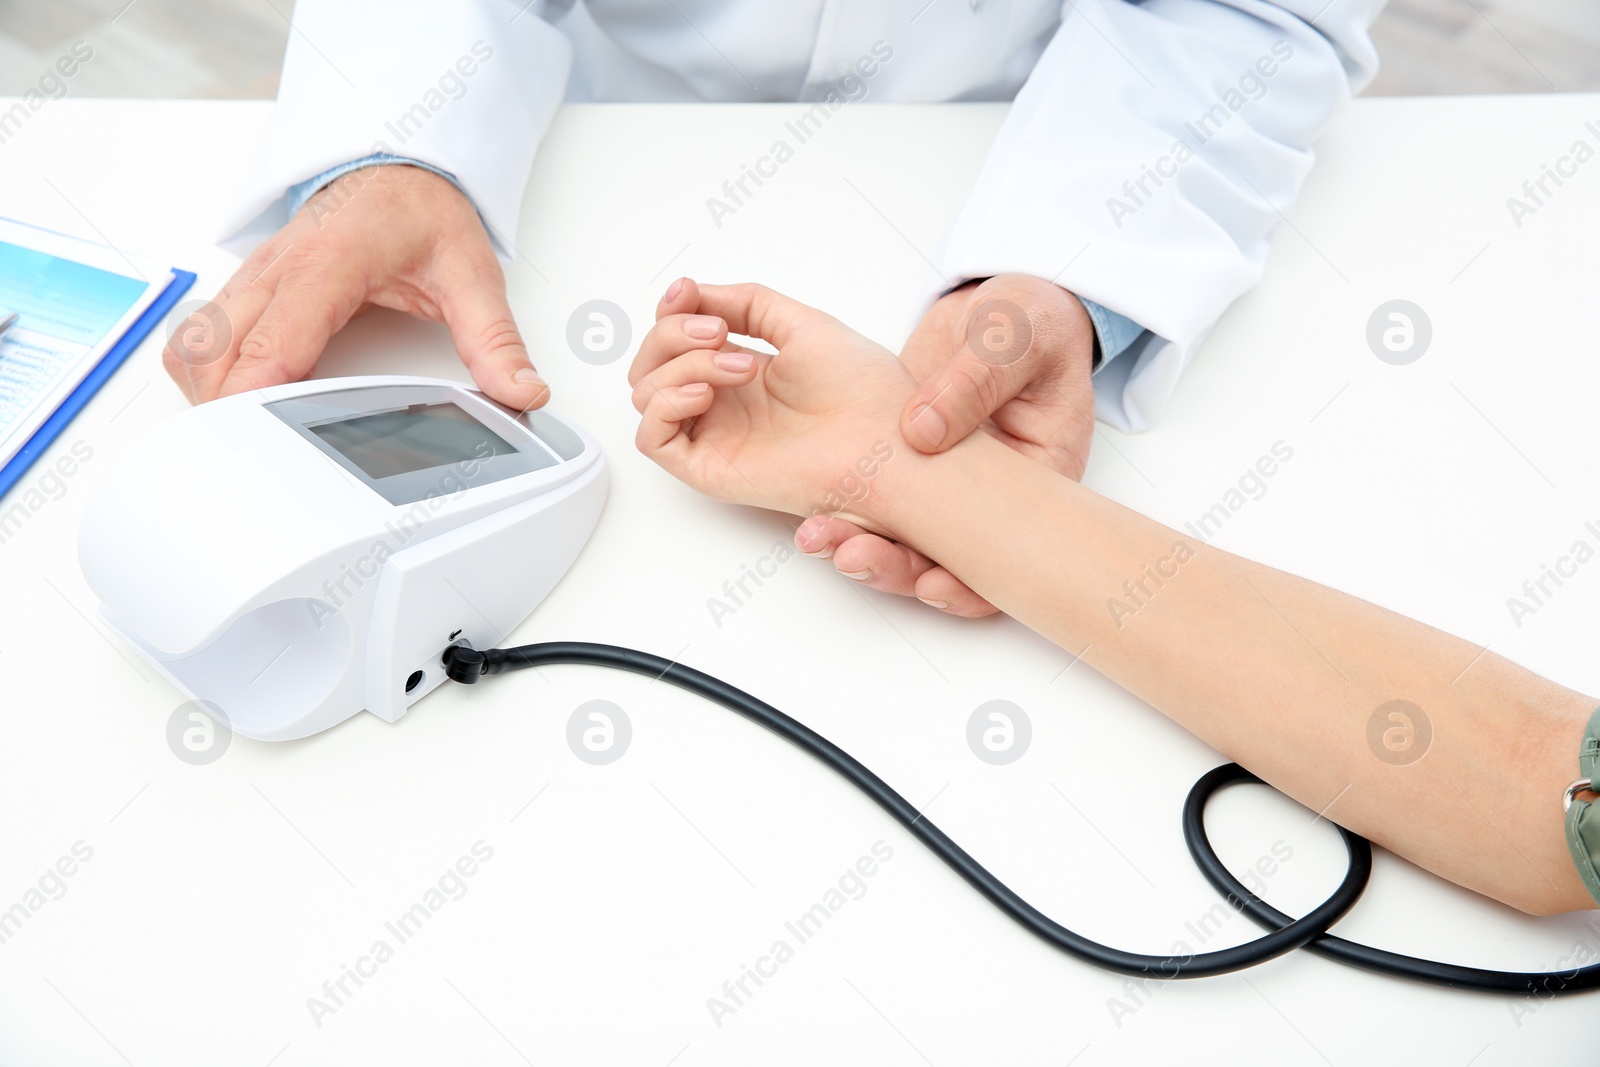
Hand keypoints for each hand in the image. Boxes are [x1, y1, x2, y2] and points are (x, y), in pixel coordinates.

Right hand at [164, 164, 548, 409]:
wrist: (397, 165)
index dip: (254, 395)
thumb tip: (522, 391)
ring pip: (193, 343)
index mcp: (327, 264)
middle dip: (224, 408)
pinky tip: (243, 396)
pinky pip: (200, 335)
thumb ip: (495, 339)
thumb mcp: (471, 274)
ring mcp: (254, 277)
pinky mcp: (246, 286)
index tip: (256, 441)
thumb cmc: (422, 213)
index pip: (271, 341)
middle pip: (213, 351)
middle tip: (257, 457)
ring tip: (249, 434)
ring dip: (207, 391)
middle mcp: (277, 268)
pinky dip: (207, 371)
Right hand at [629, 279, 916, 528]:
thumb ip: (744, 302)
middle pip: (651, 363)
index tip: (687, 291)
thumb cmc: (864, 390)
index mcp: (742, 373)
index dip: (671, 310)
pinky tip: (705, 393)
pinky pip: (652, 439)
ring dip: (680, 364)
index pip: (676, 339)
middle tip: (719, 332)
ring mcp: (714, 436)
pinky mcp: (710, 469)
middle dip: (672, 333)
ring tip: (739, 366)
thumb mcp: (800, 323)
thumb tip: (692, 293)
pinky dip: (664, 403)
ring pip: (646, 393)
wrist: (888, 440)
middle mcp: (723, 405)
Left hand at [814, 274, 1097, 616]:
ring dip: (859, 546)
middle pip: (948, 561)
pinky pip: (873, 501)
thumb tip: (923, 433)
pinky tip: (805, 509)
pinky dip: (841, 509)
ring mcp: (944, 488)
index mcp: (1040, 480)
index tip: (930, 587)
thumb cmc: (1030, 320)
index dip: (972, 588)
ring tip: (814, 537)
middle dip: (896, 570)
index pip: (1011, 558)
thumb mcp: (1014, 340)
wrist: (997, 309)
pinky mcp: (904, 468)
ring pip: (904, 537)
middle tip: (847, 557)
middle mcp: (989, 499)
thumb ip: (976, 380)